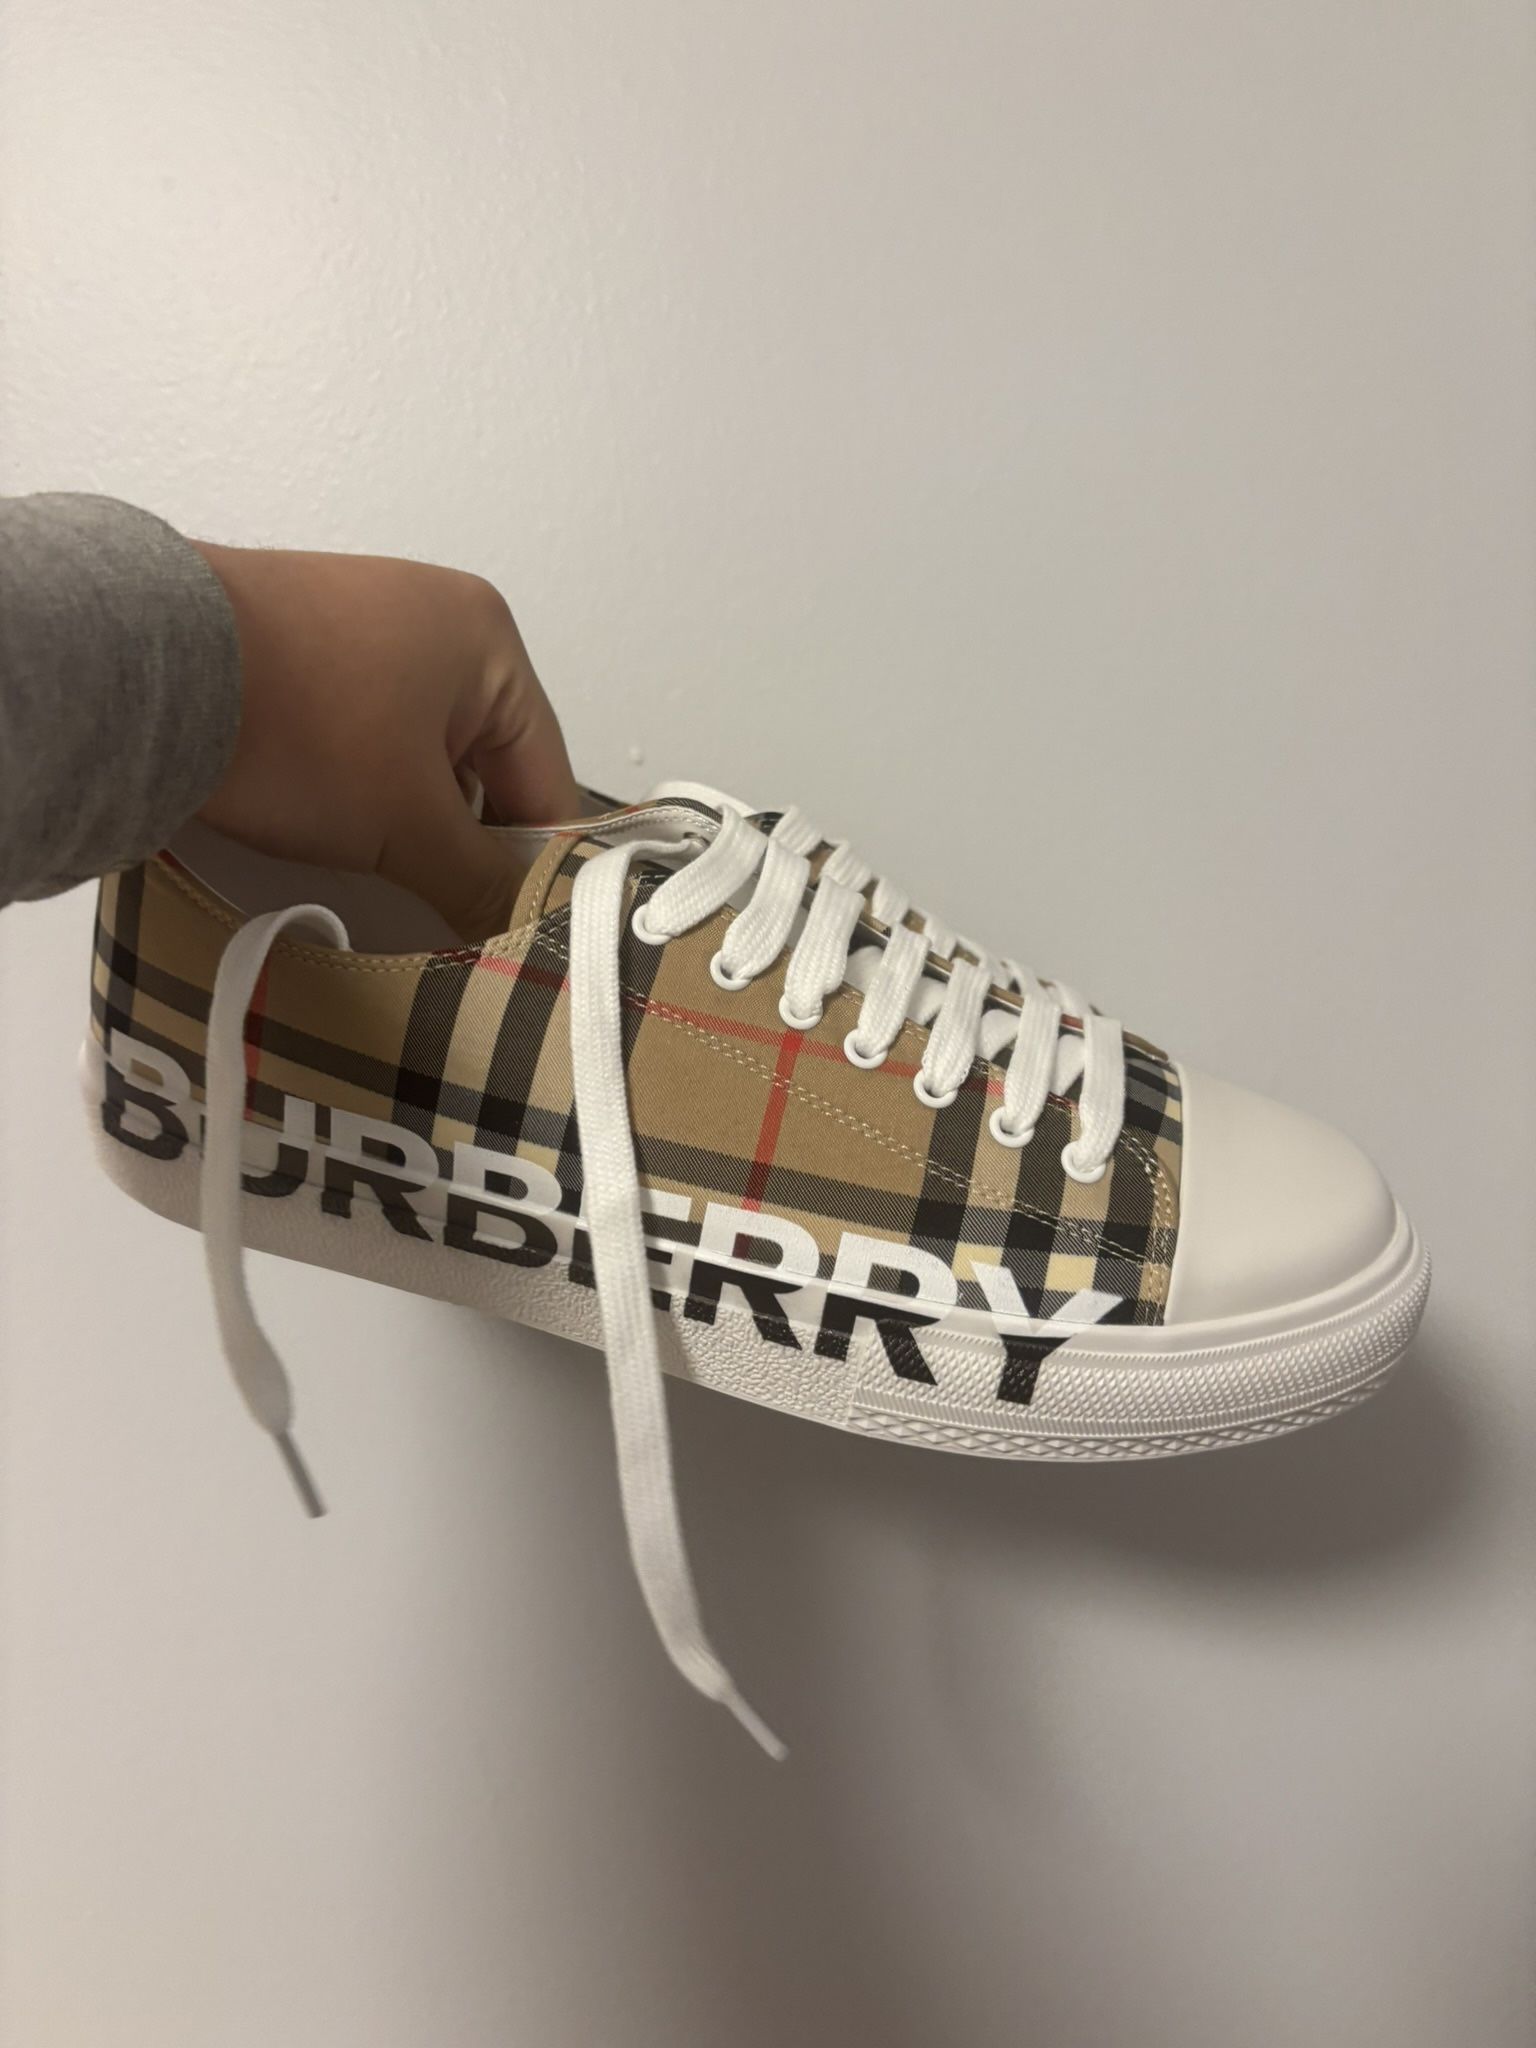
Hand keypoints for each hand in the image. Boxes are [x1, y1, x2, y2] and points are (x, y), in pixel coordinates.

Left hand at [192, 544, 581, 938]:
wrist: (142, 665)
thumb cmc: (302, 731)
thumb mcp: (407, 822)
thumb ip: (479, 880)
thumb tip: (525, 931)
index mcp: (489, 639)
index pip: (546, 773)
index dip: (538, 861)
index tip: (523, 931)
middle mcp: (434, 613)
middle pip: (480, 762)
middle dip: (460, 838)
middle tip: (444, 911)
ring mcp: (358, 618)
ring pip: (414, 751)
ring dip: (402, 815)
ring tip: (376, 874)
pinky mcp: (292, 640)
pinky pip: (354, 729)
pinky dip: (351, 783)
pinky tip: (324, 825)